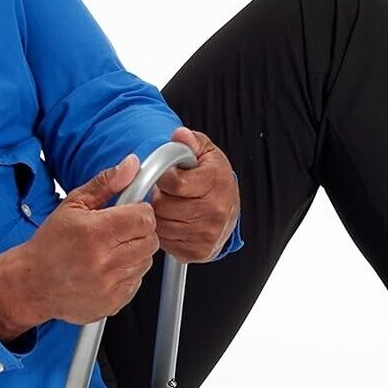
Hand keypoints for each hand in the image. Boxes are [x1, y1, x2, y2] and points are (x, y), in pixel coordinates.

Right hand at [0, 154, 159, 335]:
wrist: (31, 284)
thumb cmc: (49, 244)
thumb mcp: (73, 205)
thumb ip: (106, 183)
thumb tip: (132, 165)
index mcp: (95, 232)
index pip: (145, 218)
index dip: (141, 212)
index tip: (130, 213)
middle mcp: (104, 261)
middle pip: (150, 240)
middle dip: (139, 232)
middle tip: (120, 231)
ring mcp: (109, 285)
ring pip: (146, 262)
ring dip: (134, 253)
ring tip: (111, 250)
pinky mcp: (112, 302)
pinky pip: (137, 282)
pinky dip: (127, 274)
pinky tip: (107, 269)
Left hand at [152, 127, 239, 264]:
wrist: (229, 206)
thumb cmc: (213, 177)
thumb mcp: (204, 151)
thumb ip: (190, 141)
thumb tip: (180, 136)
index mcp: (216, 182)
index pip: (175, 183)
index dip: (164, 178)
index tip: (167, 176)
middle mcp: (215, 211)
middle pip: (164, 206)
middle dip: (158, 197)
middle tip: (164, 192)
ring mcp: (208, 234)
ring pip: (162, 225)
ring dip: (158, 215)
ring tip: (169, 204)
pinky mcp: (199, 251)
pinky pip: (166, 242)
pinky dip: (164, 232)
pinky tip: (173, 220)